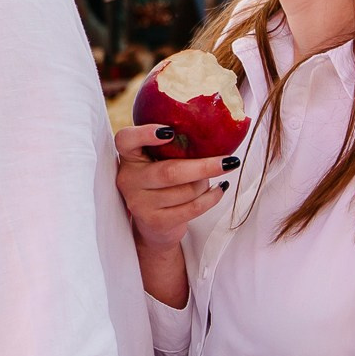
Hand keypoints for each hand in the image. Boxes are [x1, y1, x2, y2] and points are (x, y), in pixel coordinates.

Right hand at [115, 125, 231, 252]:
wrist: (153, 224)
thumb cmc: (161, 183)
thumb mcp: (157, 161)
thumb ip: (172, 147)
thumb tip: (214, 135)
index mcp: (129, 156)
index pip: (126, 140)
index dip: (145, 133)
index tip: (169, 131)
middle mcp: (129, 179)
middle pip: (169, 171)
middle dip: (204, 166)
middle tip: (229, 161)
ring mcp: (140, 203)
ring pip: (185, 191)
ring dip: (205, 184)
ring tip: (212, 178)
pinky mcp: (155, 221)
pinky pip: (192, 208)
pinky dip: (211, 198)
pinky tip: (219, 190)